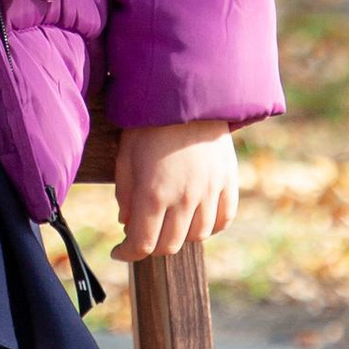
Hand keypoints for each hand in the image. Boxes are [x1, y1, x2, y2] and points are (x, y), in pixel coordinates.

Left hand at [111, 120, 237, 259]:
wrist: (187, 94)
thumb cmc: (149, 125)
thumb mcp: (126, 157)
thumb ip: (126, 195)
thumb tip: (128, 223)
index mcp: (153, 194)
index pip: (143, 244)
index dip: (128, 254)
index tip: (119, 251)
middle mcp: (184, 198)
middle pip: (170, 245)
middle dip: (151, 247)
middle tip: (143, 234)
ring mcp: (209, 191)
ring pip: (198, 236)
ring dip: (180, 237)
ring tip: (169, 223)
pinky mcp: (228, 182)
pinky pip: (224, 219)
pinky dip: (211, 227)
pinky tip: (197, 219)